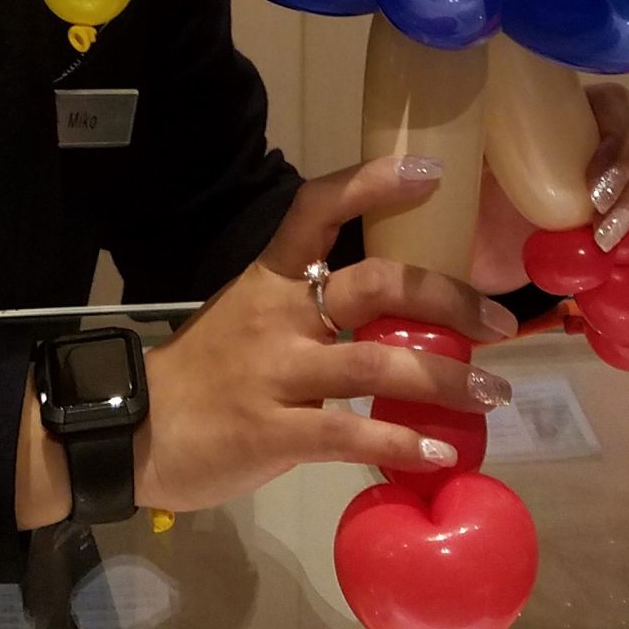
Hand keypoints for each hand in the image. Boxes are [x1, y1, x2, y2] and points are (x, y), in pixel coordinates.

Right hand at [129, 156, 518, 517]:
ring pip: (375, 361)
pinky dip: (401, 445)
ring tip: (492, 396)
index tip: (431, 172)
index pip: (318, 208)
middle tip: (498, 322)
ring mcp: (275, 371)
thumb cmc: (202, 374)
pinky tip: (439, 456)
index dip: (374, 183)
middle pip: (373, 281)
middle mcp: (278, 313)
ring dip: (445, 378)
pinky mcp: (271, 431)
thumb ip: (310, 312)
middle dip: (446, 296)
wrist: (130, 430)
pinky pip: (349, 434)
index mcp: (270, 277)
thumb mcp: (249, 319)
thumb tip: (394, 318)